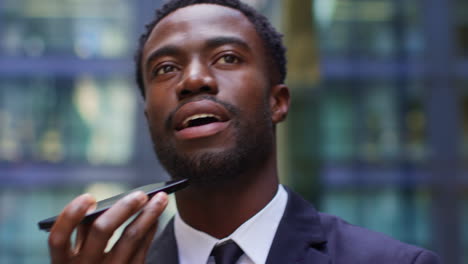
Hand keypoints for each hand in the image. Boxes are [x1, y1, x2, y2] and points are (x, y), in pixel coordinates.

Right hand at [48, 191, 167, 263]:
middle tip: (141, 194)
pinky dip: (150, 229)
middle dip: (123, 207)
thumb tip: (97, 204)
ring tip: (161, 198)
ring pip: (131, 238)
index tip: (89, 197)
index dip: (71, 215)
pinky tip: (156, 217)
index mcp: (63, 263)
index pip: (58, 238)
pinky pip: (142, 249)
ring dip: (148, 214)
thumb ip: (82, 233)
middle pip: (102, 231)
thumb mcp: (77, 257)